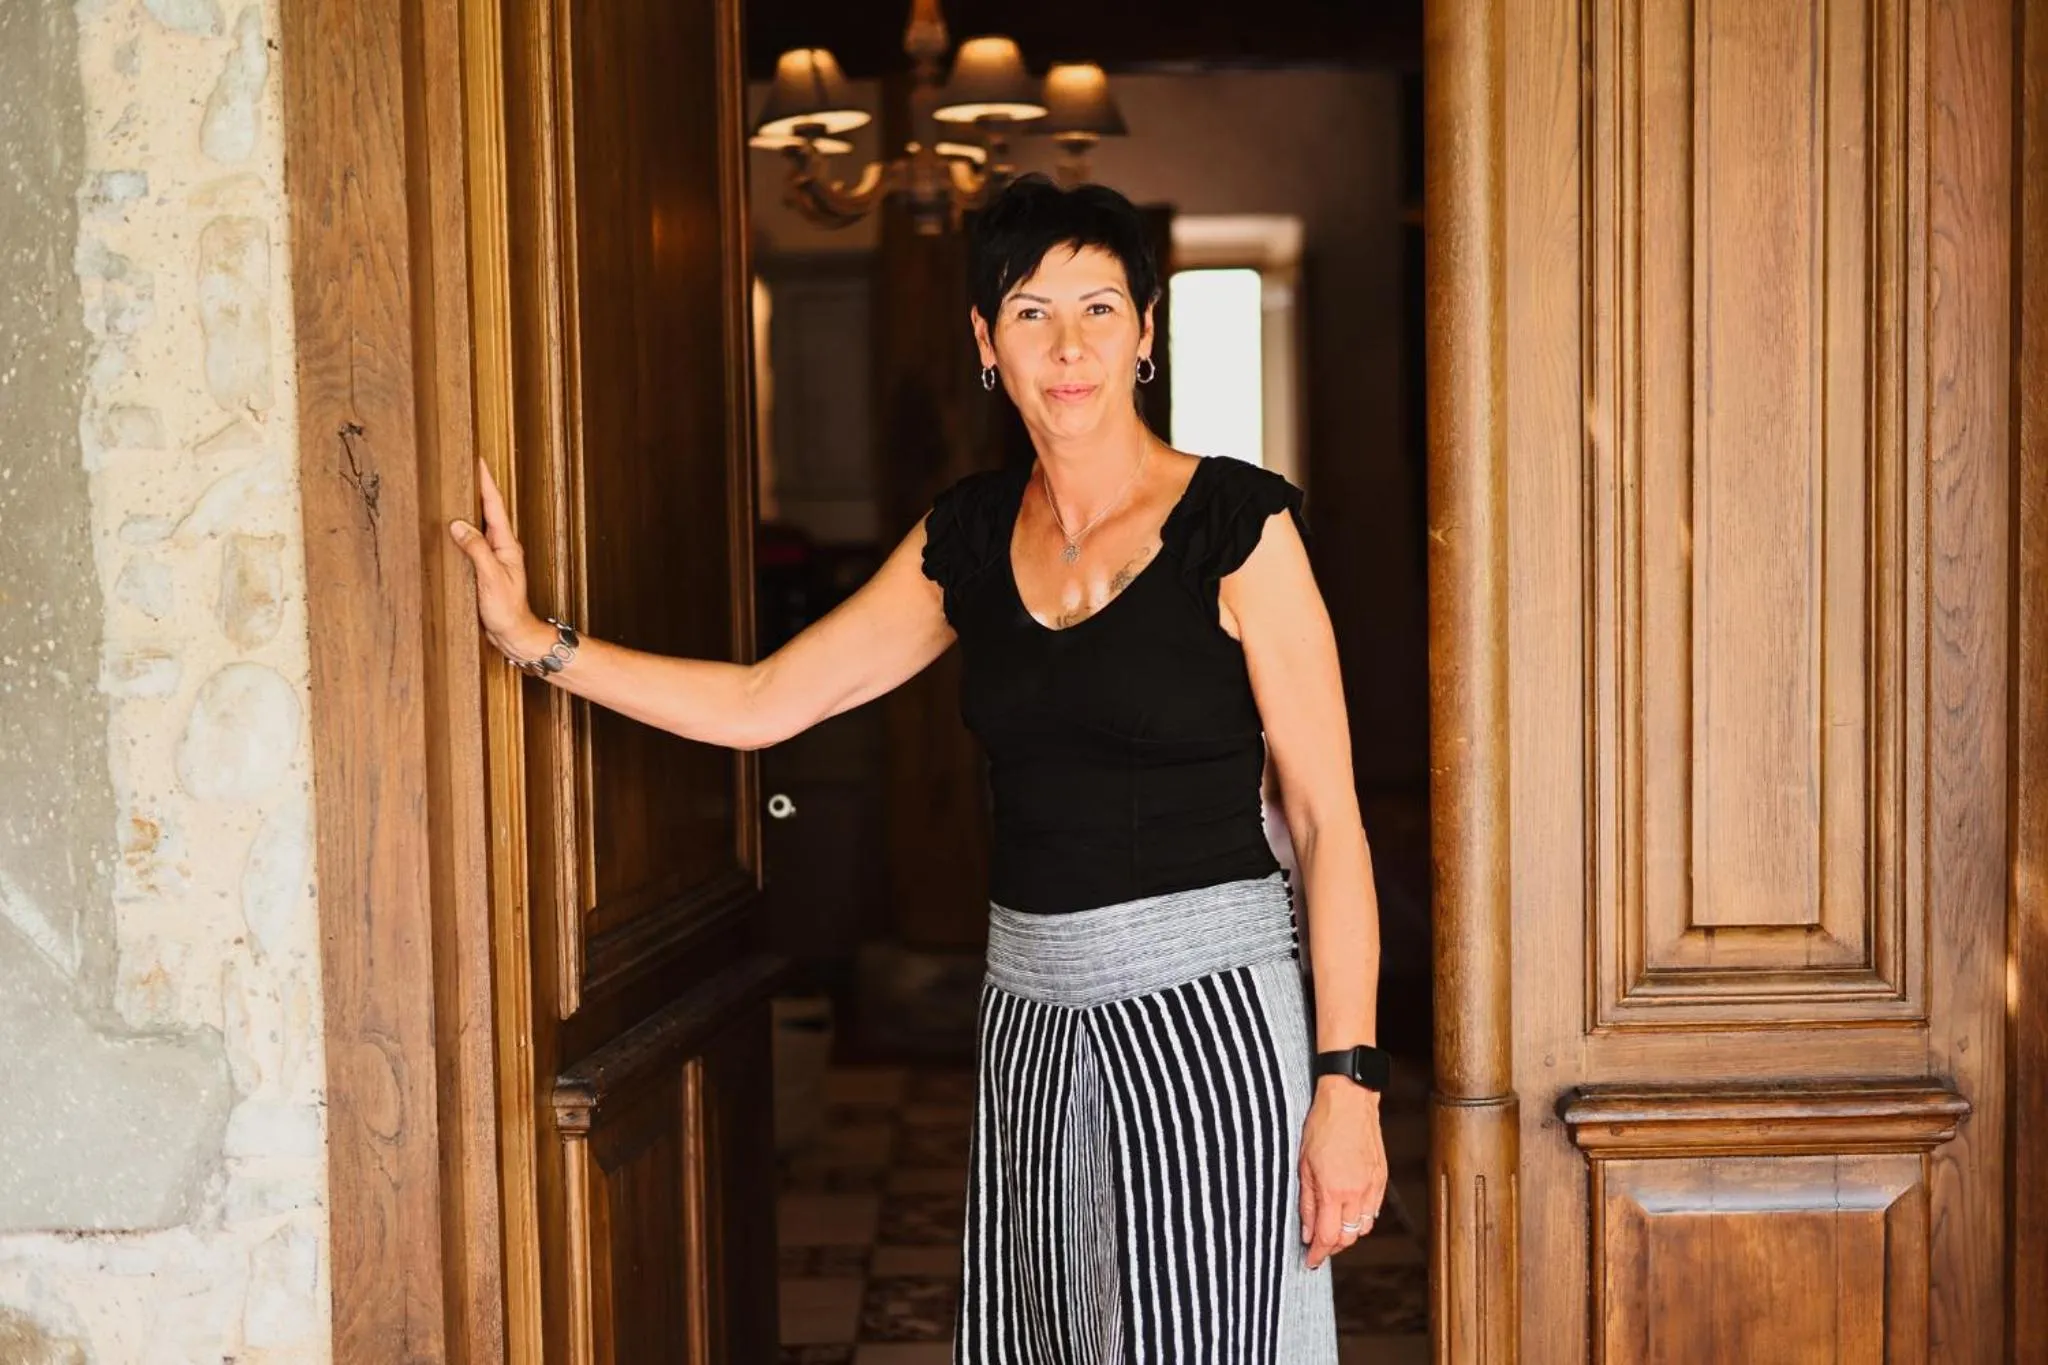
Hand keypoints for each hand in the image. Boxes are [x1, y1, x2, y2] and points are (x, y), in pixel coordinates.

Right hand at [448, 457, 548, 659]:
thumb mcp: (490, 578)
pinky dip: (462, 530)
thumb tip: (457, 524)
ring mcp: (493, 557)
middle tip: (464, 466)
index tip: (478, 460)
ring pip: (478, 525)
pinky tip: (452, 528)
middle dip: (477, 487)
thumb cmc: (507, 610)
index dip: (486, 482)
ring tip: (455, 488)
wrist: (513, 635)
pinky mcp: (484, 568)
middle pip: (487, 510)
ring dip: (468, 507)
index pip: (494, 505)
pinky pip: (472, 542)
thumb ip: (476, 550)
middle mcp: (501, 547)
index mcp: (506, 544)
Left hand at [1299, 1076, 1388, 1269]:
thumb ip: (1306, 1202)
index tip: (1310, 1260)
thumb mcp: (1303, 1165)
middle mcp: (1357, 1193)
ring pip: (1363, 1228)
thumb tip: (1306, 1232)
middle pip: (1349, 1238)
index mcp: (1334, 1190)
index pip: (1328, 1237)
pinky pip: (1374, 1211)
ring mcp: (1373, 1186)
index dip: (1318, 1254)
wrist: (1350, 1099)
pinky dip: (1361, 1218)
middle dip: (1332, 1247)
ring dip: (1348, 1234)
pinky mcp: (1382, 1178)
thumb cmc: (1323, 1125)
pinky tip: (1349, 1210)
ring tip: (1332, 1227)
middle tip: (1317, 1244)